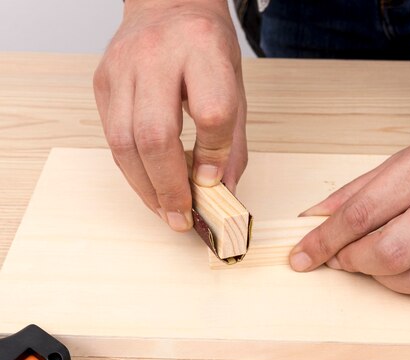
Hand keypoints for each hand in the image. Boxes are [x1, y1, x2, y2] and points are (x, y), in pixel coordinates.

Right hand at [93, 0, 246, 231]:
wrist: (168, 4)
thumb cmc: (206, 46)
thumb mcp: (236, 85)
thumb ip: (233, 140)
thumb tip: (224, 191)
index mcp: (202, 49)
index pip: (210, 112)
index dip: (214, 154)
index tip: (214, 181)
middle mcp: (156, 56)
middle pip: (155, 134)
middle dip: (169, 187)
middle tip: (182, 217)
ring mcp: (122, 69)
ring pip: (123, 142)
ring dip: (145, 187)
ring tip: (166, 211)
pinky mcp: (102, 83)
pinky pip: (112, 137)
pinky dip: (132, 169)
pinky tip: (150, 185)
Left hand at [289, 92, 409, 297]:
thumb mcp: (408, 155)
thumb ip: (360, 189)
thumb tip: (316, 218)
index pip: (363, 211)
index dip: (326, 240)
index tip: (303, 255)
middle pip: (391, 252)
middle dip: (354, 262)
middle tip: (343, 258)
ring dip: (386, 280)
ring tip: (377, 263)